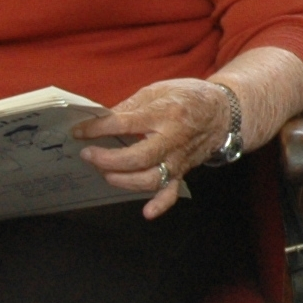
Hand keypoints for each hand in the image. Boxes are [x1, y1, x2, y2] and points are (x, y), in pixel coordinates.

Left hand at [74, 79, 237, 219]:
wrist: (223, 112)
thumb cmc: (187, 97)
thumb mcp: (158, 90)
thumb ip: (130, 106)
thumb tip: (100, 121)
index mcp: (165, 113)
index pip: (125, 123)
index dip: (97, 129)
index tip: (79, 131)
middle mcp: (173, 139)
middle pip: (138, 157)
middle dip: (108, 159)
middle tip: (88, 154)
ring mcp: (178, 159)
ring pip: (150, 179)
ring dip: (123, 180)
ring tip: (105, 172)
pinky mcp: (182, 172)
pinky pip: (172, 192)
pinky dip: (160, 204)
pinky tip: (146, 212)